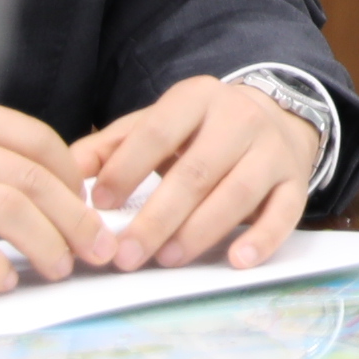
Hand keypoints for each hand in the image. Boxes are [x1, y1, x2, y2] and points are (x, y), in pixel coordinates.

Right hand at [0, 96, 114, 293]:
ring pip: (9, 210)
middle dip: (75, 218)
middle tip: (96, 249)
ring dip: (47, 244)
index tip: (87, 208)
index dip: (73, 177)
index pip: (35, 140)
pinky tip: (4, 281)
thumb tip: (55, 194)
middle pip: (31, 179)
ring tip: (60, 269)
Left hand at [68, 77, 319, 272]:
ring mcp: (273, 149)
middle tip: (126, 255)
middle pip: (197, 171)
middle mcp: (240, 118)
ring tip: (167, 259)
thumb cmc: (202, 131)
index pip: (158, 132)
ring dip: (200, 230)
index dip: (126, 168)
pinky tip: (237, 260)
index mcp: (197, 98)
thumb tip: (62, 174)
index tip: (98, 205)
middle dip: (158, 216)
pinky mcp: (296, 180)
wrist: (277, 116)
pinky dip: (262, 238)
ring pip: (238, 192)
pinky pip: (285, 212)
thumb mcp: (157, 124)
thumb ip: (111, 147)